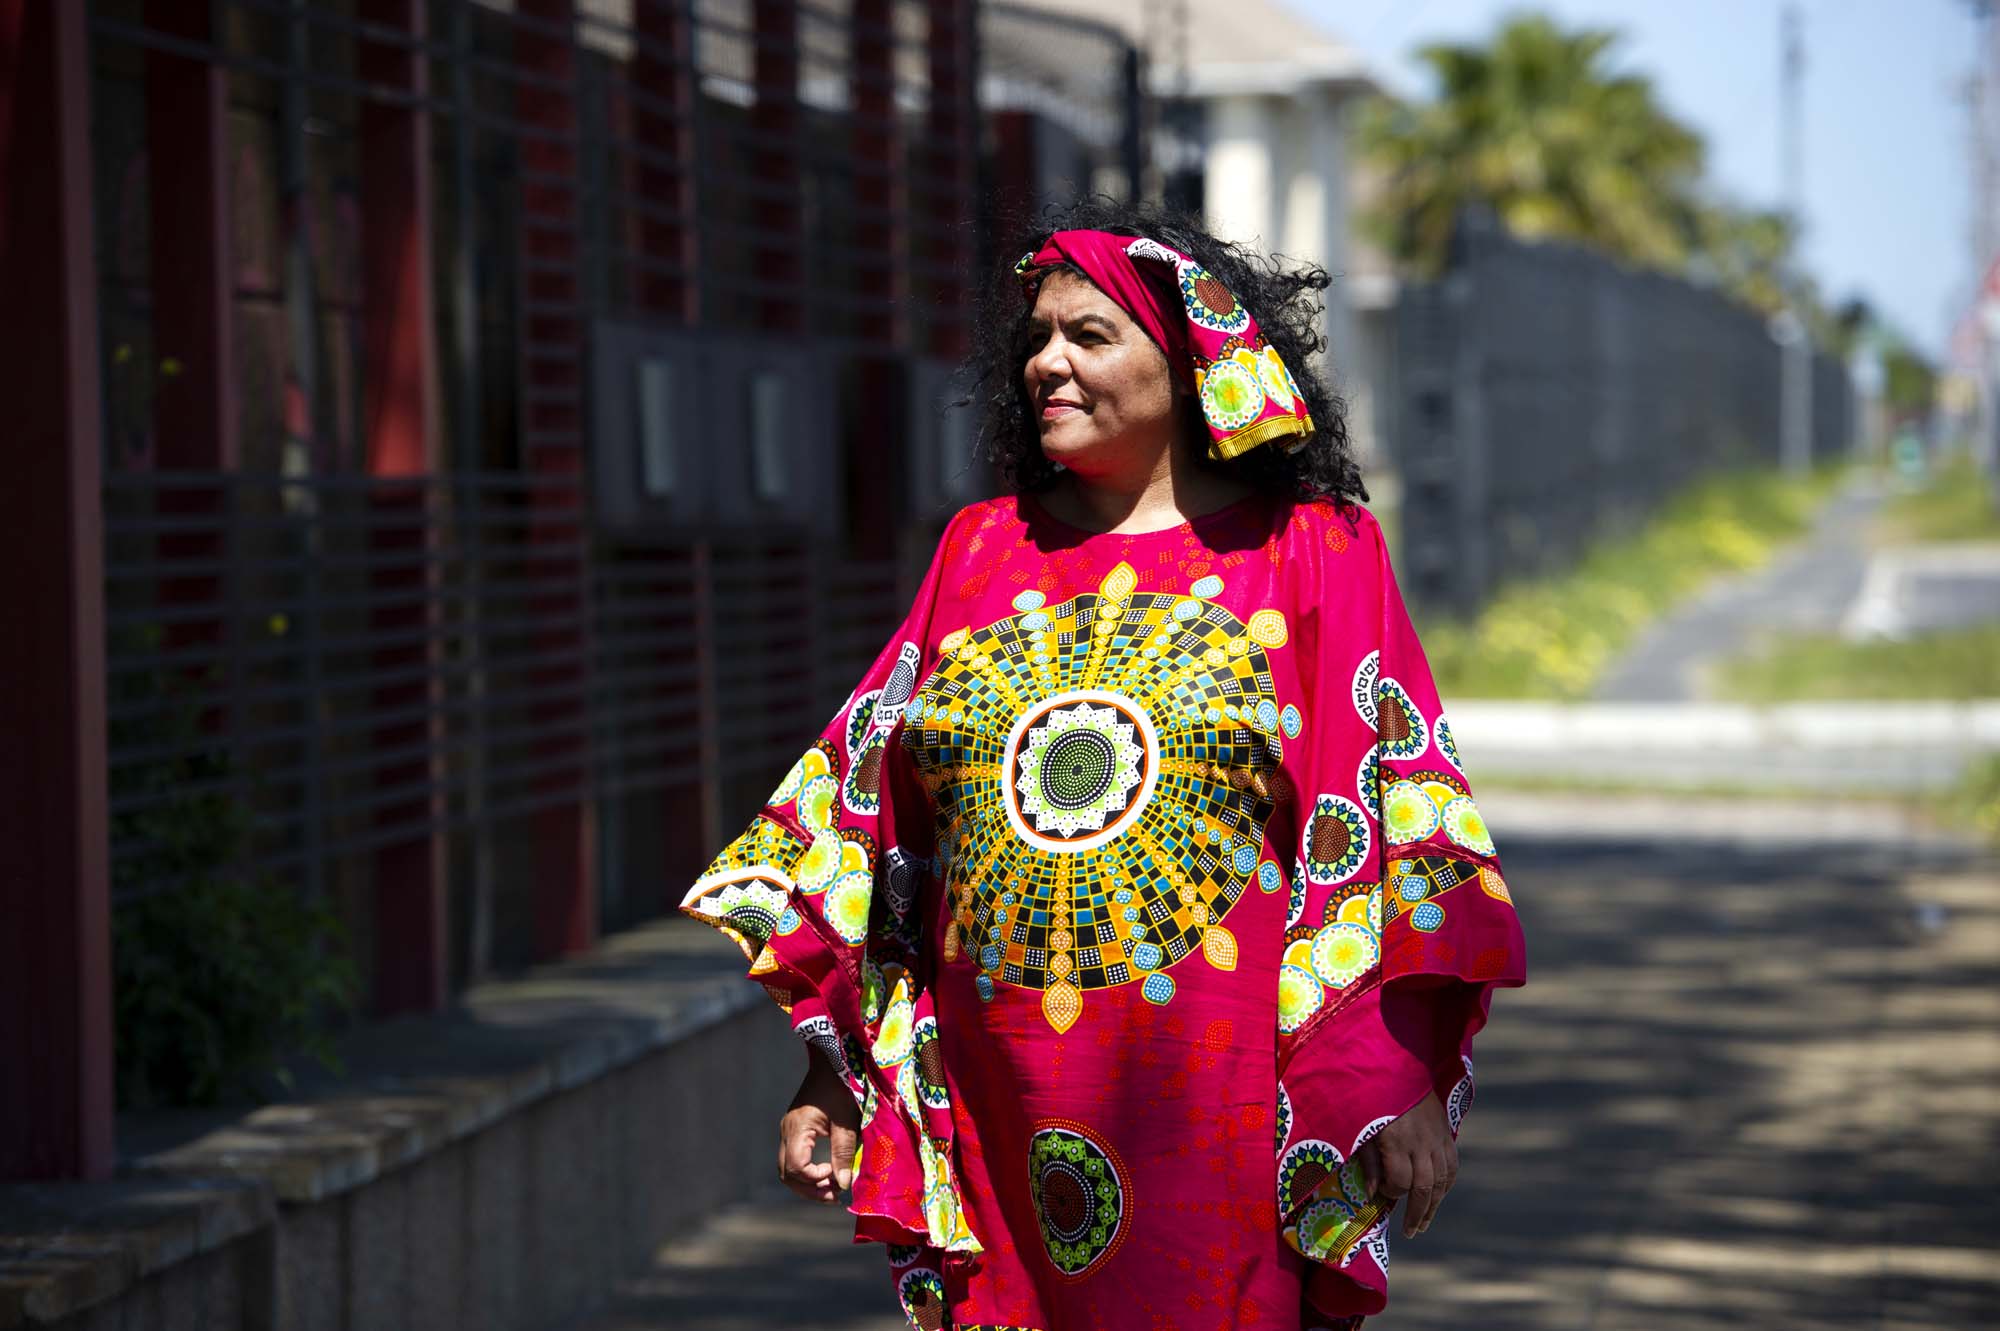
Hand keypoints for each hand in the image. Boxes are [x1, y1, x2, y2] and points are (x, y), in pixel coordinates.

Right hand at [777, 1044, 861, 1204]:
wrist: (832, 1061)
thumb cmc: (841, 1087)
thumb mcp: (847, 1120)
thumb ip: (844, 1152)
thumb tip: (843, 1185)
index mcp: (797, 1128)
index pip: (796, 1168)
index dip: (814, 1179)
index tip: (834, 1177)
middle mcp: (787, 1131)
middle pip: (787, 1174)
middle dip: (809, 1190)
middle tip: (834, 1197)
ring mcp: (788, 1131)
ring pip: (788, 1169)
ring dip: (808, 1183)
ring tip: (832, 1189)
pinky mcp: (795, 1130)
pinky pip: (794, 1158)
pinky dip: (807, 1171)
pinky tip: (827, 1173)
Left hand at [1357, 1089, 1456, 1238]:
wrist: (1396, 1063)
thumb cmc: (1369, 1096)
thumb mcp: (1360, 1127)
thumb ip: (1367, 1161)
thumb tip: (1371, 1195)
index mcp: (1397, 1139)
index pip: (1400, 1181)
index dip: (1391, 1193)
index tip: (1381, 1196)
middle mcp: (1422, 1141)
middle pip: (1425, 1186)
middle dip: (1417, 1212)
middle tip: (1410, 1231)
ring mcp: (1438, 1136)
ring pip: (1443, 1179)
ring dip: (1434, 1203)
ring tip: (1423, 1222)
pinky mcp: (1447, 1130)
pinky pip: (1452, 1164)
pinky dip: (1446, 1183)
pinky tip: (1438, 1196)